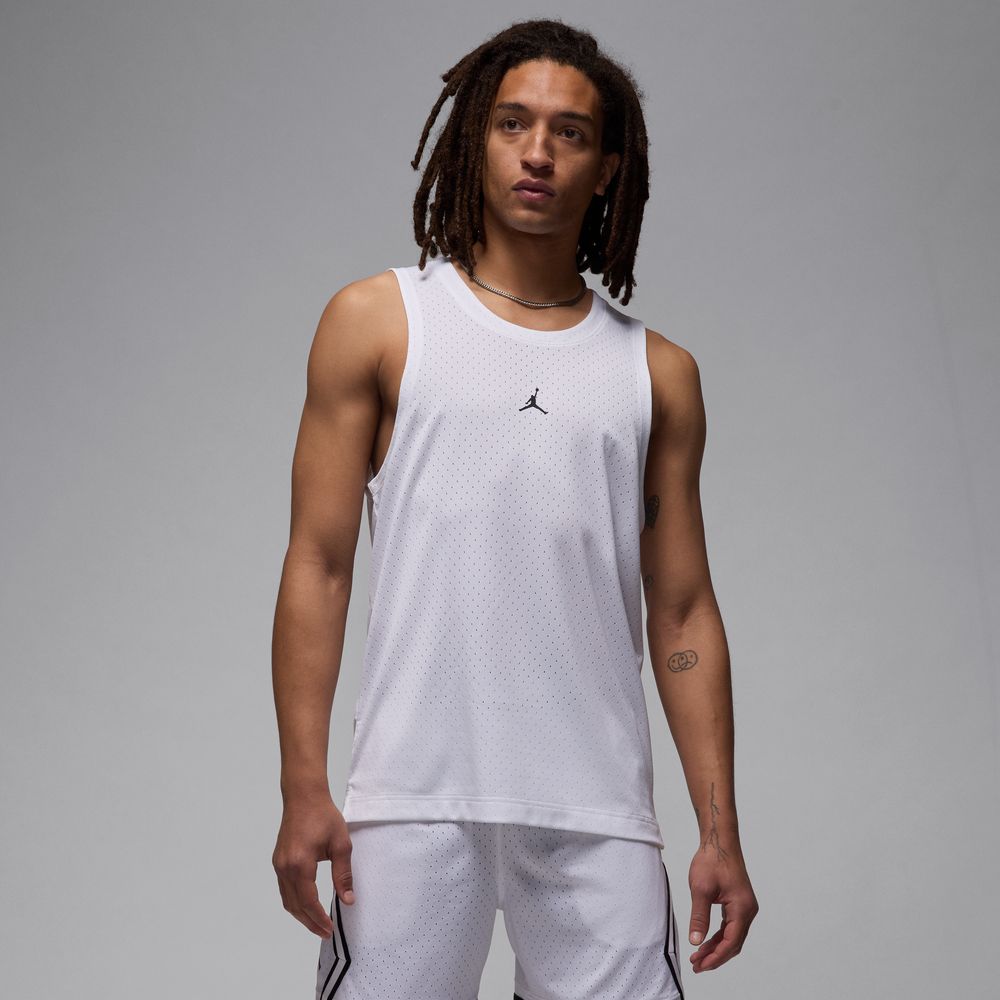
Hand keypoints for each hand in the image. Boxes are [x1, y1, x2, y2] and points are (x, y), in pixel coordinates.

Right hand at [272, 795, 354, 937]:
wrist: (304, 796)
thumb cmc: (324, 816)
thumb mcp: (341, 844)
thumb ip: (343, 874)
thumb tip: (348, 900)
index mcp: (300, 864)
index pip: (308, 901)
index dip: (319, 918)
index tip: (330, 929)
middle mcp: (285, 867)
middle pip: (295, 906)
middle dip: (310, 922)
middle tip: (325, 932)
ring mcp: (279, 864)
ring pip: (287, 899)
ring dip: (301, 914)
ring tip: (317, 923)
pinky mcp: (278, 861)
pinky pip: (284, 889)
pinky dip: (295, 902)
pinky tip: (306, 904)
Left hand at [687, 845, 757, 972]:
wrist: (719, 841)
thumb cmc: (712, 861)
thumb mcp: (701, 889)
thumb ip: (699, 917)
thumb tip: (696, 941)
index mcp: (742, 908)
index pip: (731, 942)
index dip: (715, 957)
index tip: (700, 965)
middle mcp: (748, 910)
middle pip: (733, 943)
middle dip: (716, 956)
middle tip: (697, 965)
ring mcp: (744, 907)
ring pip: (732, 936)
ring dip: (716, 947)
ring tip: (698, 957)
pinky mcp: (738, 903)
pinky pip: (730, 926)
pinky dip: (718, 936)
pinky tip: (706, 942)